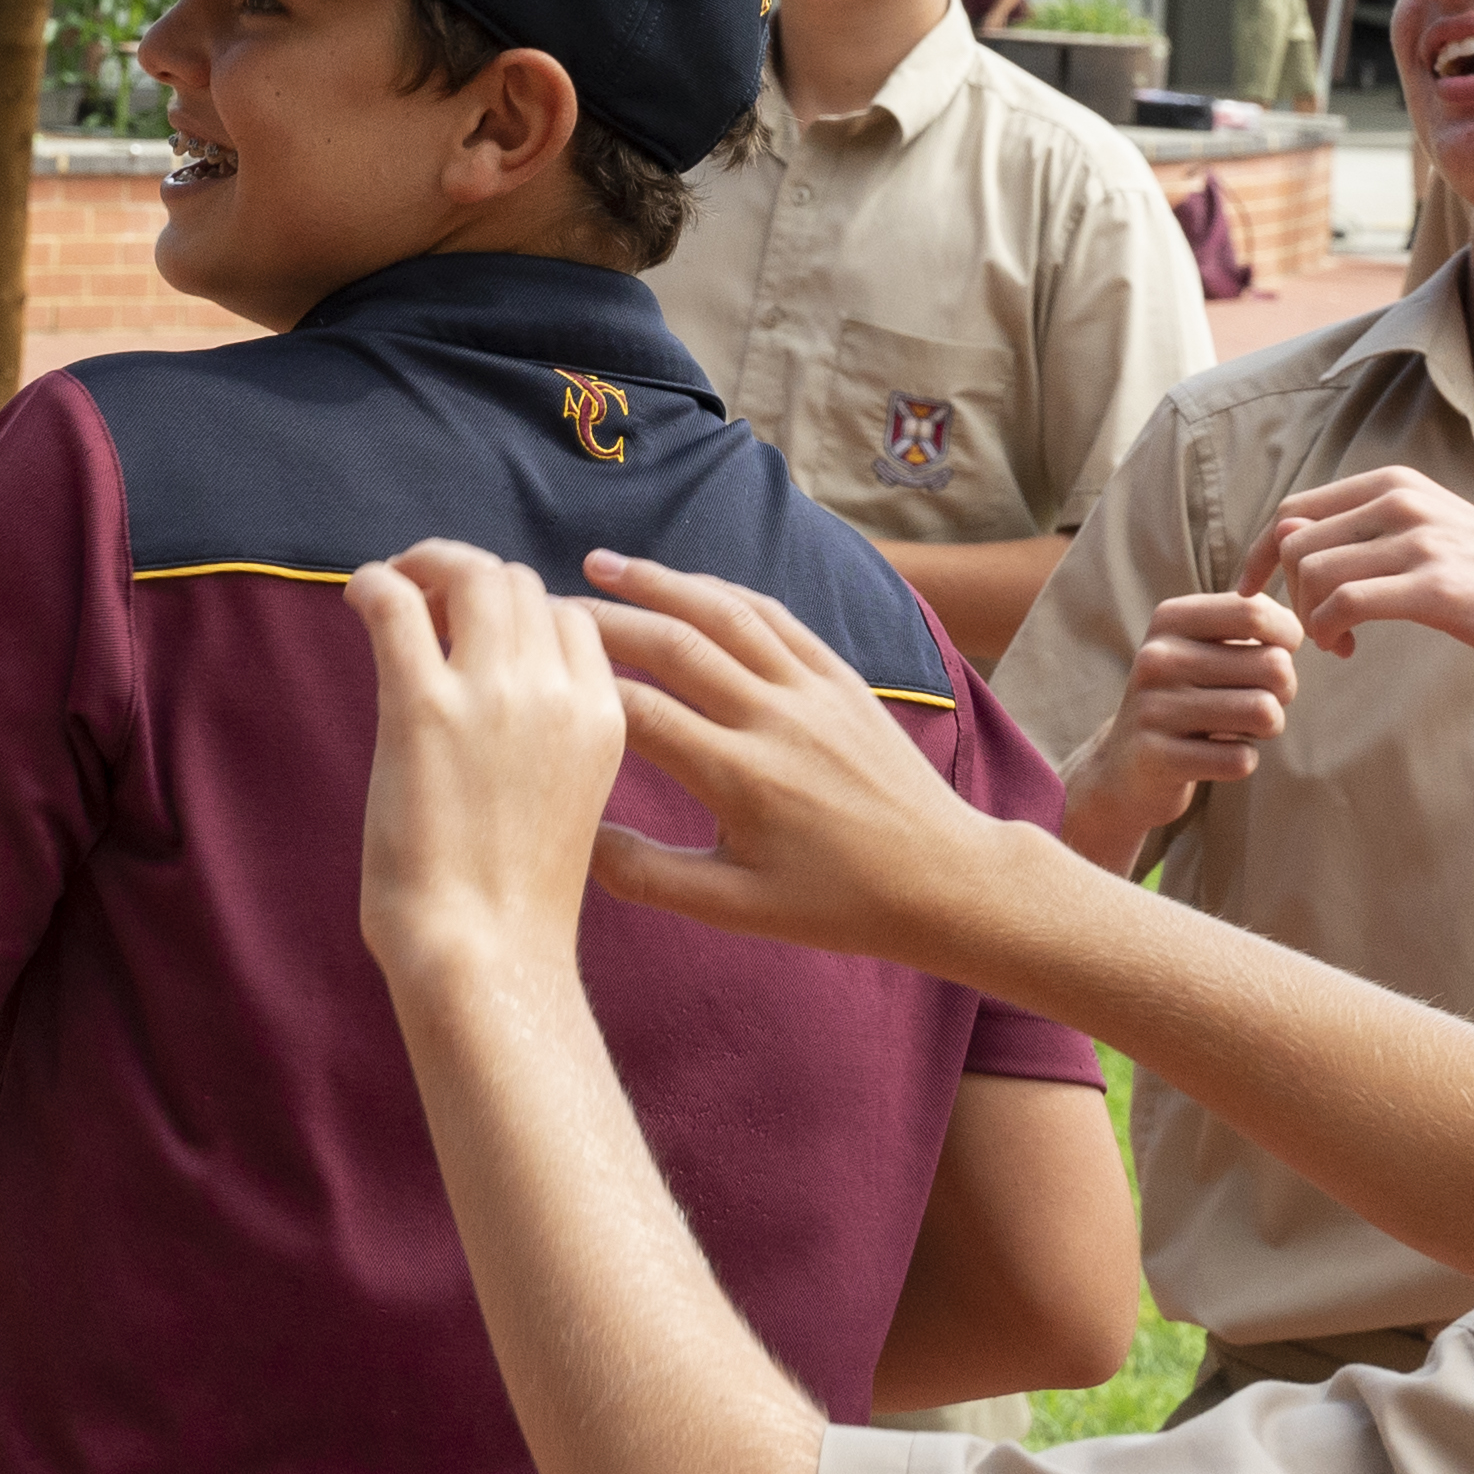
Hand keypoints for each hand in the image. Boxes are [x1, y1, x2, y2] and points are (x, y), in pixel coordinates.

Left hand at [347, 541, 627, 993]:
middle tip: (428, 604)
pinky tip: (358, 596)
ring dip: (425, 567)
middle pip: (519, 582)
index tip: (479, 631)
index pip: (570, 619)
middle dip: (471, 580)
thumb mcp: (568, 799)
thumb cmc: (514, 898)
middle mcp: (556, 692)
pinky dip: (374, 582)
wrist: (487, 954)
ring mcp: (491, 692)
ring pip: (468, 574)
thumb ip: (549, 736)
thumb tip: (493, 692)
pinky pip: (395, 602)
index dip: (522, 614)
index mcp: (603, 718)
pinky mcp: (421, 703)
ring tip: (395, 591)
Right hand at [579, 551, 1046, 985]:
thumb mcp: (736, 909)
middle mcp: (773, 718)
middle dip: (600, 618)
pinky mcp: (841, 677)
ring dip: (658, 582)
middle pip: (671, 644)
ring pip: (723, 614)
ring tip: (601, 564)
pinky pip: (774, 617)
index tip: (528, 667)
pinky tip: (687, 585)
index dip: (577, 685)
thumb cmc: (839, 906)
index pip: (638, 713)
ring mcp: (812, 689)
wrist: (945, 881)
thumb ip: (648, 875)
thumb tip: (573, 838)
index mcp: (741, 777)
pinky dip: (722, 592)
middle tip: (541, 605)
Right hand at [1061, 578, 1301, 863]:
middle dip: (1285, 689)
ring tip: (1246, 727)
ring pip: (1264, 712)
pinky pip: (1241, 759)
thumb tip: (1302, 624)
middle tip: (1262, 699)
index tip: (1281, 653)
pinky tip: (1220, 755)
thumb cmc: (1187, 697)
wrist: (1126, 765)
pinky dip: (1243, 760)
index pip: (1255, 611)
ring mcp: (1155, 707)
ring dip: (1270, 726)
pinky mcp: (1159, 756)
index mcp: (1170, 619)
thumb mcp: (1203, 647)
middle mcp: (1157, 657)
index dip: (1288, 636)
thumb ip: (1249, 623)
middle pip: (1273, 665)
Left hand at [1261, 467, 1473, 685]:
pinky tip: (1346, 648)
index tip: (1252, 593)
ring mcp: (1422, 540)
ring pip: (1312, 572)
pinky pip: (1343, 603)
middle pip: (1292, 542)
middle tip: (1314, 627)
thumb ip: (1363, 530)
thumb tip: (1284, 532)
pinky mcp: (1438, 586)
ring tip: (1334, 641)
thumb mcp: (1428, 536)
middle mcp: (1405, 499)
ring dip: (1308, 617)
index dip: (1260, 554)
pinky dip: (1327, 632)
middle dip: (1286, 593)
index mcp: (1396, 482)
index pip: (1294, 508)